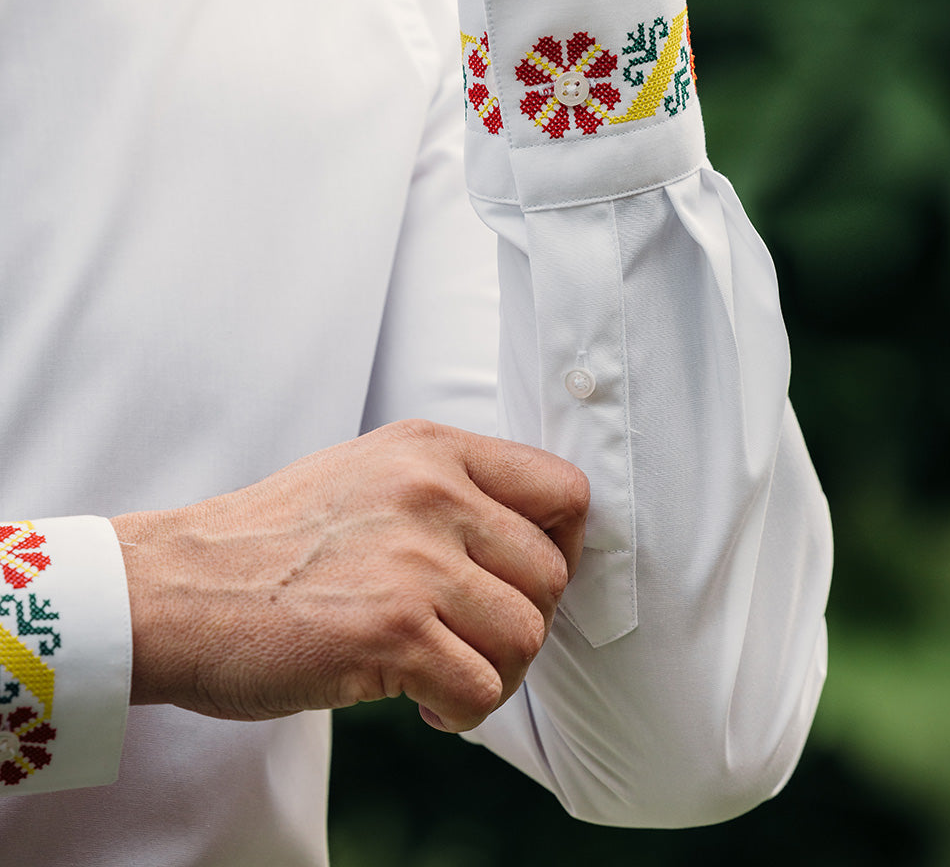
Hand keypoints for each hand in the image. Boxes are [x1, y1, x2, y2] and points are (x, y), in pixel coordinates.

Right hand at [111, 419, 588, 731]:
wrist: (176, 586)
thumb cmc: (276, 540)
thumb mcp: (370, 473)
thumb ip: (451, 488)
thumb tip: (530, 537)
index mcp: (433, 449)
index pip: (563, 489)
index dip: (563, 546)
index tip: (525, 581)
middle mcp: (432, 492)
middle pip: (551, 575)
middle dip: (523, 623)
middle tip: (475, 641)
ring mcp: (414, 559)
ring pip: (526, 635)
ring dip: (496, 673)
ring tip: (448, 674)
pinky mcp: (392, 629)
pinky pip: (482, 688)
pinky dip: (464, 710)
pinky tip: (424, 702)